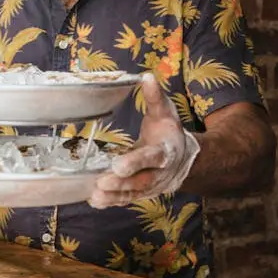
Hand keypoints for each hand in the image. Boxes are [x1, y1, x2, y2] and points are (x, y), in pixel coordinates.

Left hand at [89, 74, 199, 208]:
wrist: (182, 158)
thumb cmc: (168, 131)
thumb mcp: (165, 112)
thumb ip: (155, 97)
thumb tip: (147, 76)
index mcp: (165, 151)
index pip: (151, 158)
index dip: (136, 162)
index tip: (118, 164)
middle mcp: (159, 172)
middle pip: (141, 181)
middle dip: (122, 183)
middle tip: (102, 182)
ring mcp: (150, 186)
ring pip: (133, 193)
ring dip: (114, 196)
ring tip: (95, 195)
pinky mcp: (141, 192)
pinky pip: (127, 199)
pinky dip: (112, 201)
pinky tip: (95, 200)